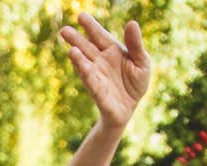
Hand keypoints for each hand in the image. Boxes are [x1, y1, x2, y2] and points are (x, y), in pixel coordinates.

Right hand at [59, 14, 150, 131]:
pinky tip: (82, 69)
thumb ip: (136, 44)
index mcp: (111, 51)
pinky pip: (92, 83)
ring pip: (85, 66)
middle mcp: (100, 62)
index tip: (80, 16)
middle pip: (86, 48)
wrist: (129, 109)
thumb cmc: (134, 83)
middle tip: (64, 30)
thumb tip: (131, 22)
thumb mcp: (142, 61)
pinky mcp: (98, 93)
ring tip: (71, 50)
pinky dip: (87, 76)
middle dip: (76, 40)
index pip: (99, 36)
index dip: (91, 26)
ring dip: (78, 59)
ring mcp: (96, 77)